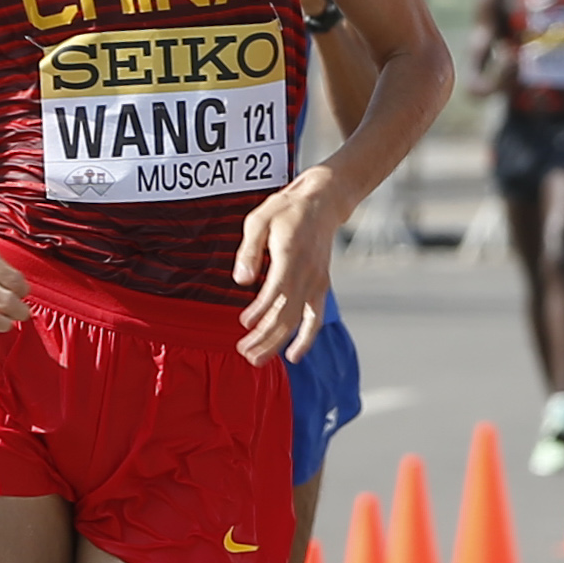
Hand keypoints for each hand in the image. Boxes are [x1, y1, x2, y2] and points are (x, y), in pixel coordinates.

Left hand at [232, 167, 346, 364]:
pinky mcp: (321, 286)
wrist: (323, 202)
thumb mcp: (259, 220)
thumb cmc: (286, 210)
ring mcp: (317, 281)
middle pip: (286, 314)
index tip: (243, 324)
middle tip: (244, 353)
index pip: (276, 291)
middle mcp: (307, 273)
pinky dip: (306, 338)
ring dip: (278, 343)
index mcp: (291, 255)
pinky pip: (315, 318)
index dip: (260, 310)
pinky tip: (293, 355)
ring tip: (257, 360)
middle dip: (265, 337)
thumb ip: (249, 252)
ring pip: (298, 321)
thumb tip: (241, 281)